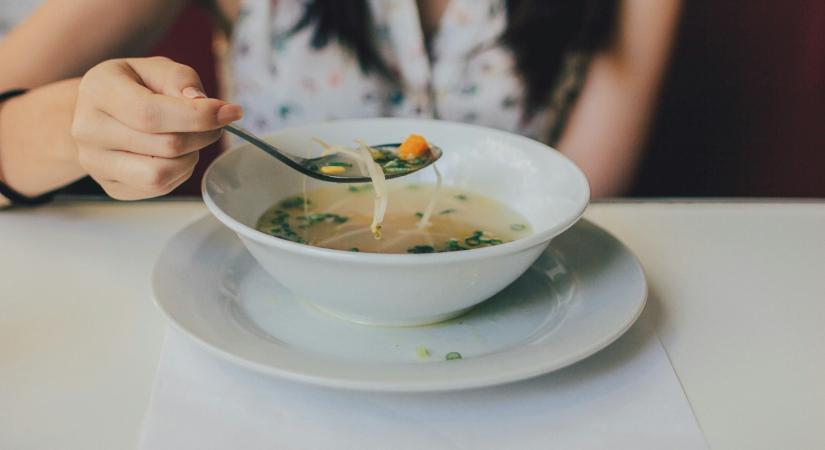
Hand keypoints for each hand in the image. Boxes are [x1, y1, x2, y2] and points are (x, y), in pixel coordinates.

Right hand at [71, 57, 242, 199]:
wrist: (98, 113)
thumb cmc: (133, 86)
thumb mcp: (155, 68)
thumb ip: (180, 80)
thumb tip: (202, 104)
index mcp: (98, 91)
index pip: (151, 113)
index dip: (197, 116)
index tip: (229, 112)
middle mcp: (89, 130)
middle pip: (165, 146)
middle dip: (203, 135)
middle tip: (214, 124)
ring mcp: (96, 163)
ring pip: (162, 174)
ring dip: (190, 157)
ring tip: (190, 139)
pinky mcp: (111, 187)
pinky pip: (158, 189)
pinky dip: (179, 172)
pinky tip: (175, 155)